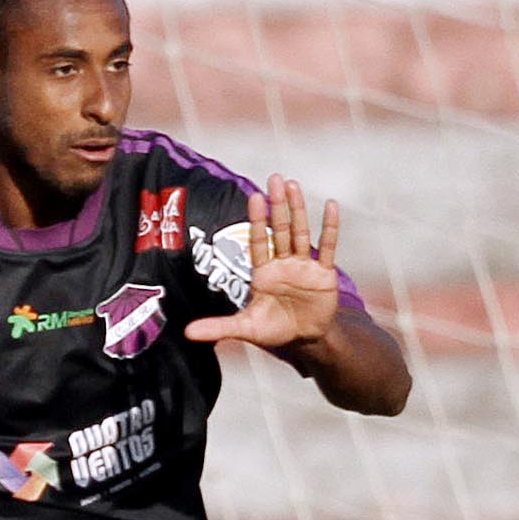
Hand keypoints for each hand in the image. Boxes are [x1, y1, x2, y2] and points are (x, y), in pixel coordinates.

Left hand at [184, 175, 340, 349]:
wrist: (304, 341)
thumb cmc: (274, 331)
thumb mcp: (244, 328)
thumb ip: (218, 327)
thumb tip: (187, 333)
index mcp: (263, 273)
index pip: (258, 241)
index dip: (256, 220)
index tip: (254, 197)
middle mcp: (283, 264)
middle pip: (280, 229)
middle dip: (277, 205)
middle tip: (274, 178)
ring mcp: (304, 266)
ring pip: (300, 232)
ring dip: (298, 210)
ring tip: (293, 185)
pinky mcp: (324, 273)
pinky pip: (327, 247)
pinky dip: (330, 228)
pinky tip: (331, 207)